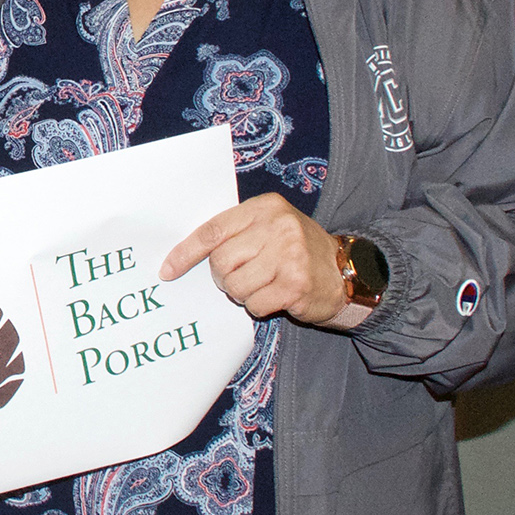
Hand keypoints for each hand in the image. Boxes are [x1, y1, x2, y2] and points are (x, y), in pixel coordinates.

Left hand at [159, 193, 345, 324]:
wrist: (347, 270)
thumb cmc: (296, 249)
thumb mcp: (270, 226)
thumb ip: (236, 232)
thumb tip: (186, 252)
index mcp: (265, 207)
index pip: (213, 230)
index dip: (186, 252)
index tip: (167, 269)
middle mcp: (277, 227)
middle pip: (221, 261)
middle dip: (223, 276)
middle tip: (240, 276)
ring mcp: (289, 256)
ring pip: (235, 285)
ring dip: (242, 293)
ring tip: (261, 285)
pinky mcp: (296, 285)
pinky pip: (255, 304)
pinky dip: (259, 306)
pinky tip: (276, 296)